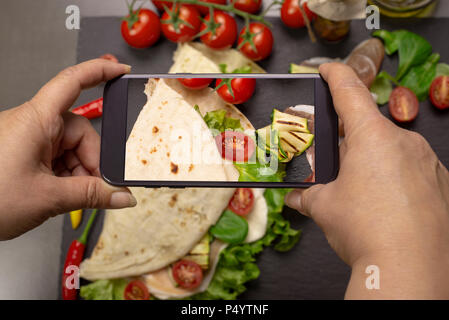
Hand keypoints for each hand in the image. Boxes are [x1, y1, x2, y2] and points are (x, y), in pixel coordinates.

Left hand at [0, 59, 136, 240]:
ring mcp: (28, 140)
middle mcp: (32, 125)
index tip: (120, 70)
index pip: (72, 82)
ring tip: (75, 196)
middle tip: (100, 187)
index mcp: (36, 121)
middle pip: (80, 133)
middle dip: (92, 162)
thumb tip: (123, 196)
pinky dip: (66, 177)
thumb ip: (92, 195)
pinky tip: (65, 194)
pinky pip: (57, 159)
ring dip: (79, 174)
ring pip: (70, 150)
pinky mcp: (24, 154)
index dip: (99, 71)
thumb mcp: (48, 198)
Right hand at [285, 63, 448, 298]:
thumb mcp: (325, 208)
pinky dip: (394, 180)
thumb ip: (308, 195)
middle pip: (369, 128)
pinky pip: (411, 171)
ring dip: (371, 163)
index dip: (335, 75)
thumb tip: (297, 196)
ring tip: (358, 193)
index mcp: (372, 137)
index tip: (326, 69)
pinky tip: (383, 205)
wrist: (409, 269)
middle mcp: (404, 142)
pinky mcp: (441, 184)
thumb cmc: (366, 229)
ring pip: (391, 151)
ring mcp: (427, 162)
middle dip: (348, 142)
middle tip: (333, 163)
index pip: (349, 92)